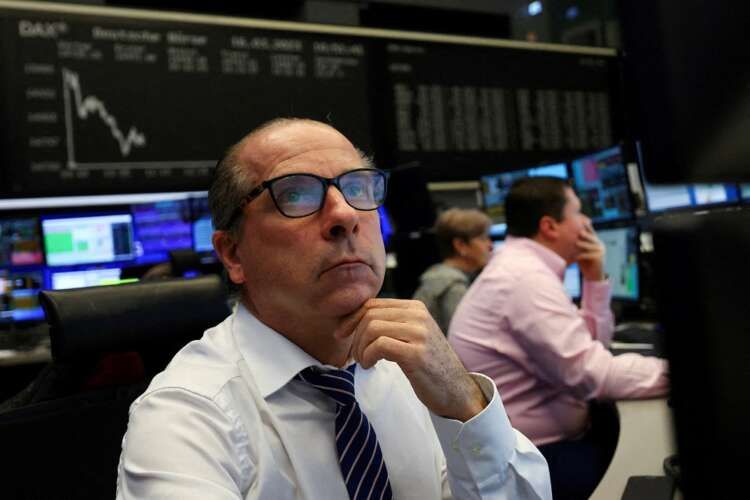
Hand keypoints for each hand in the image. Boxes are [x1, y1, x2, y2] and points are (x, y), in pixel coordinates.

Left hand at [335, 298, 486, 421]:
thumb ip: (392, 323)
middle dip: (355, 336)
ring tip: (365, 362)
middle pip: (369, 315)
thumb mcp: (412, 336)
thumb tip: (355, 319)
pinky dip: (367, 356)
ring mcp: (419, 333)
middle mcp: (418, 315)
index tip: (342, 335)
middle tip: (355, 356)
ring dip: (360, 348)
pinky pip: (379, 345)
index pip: (373, 304)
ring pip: (371, 328)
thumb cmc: (429, 366)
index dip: (352, 319)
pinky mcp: (416, 353)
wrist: (457, 391)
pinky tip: (371, 366)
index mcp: (415, 308)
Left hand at [576, 221, 605, 280]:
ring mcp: (601, 251)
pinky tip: (576, 257)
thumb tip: (570, 237)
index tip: (583, 221)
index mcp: (596, 241)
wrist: (593, 275)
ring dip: (583, 245)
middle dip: (586, 235)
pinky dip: (582, 256)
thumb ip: (579, 244)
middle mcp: (600, 245)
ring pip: (591, 246)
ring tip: (577, 243)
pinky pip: (589, 255)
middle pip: (592, 238)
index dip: (588, 227)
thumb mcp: (581, 251)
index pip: (591, 232)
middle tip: (580, 232)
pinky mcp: (600, 258)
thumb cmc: (585, 262)